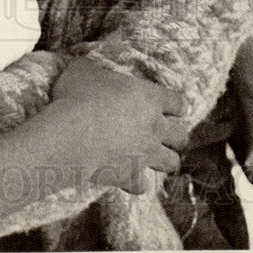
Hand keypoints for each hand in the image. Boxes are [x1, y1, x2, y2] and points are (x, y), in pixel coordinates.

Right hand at [50, 58, 188, 194]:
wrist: (70, 134)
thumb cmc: (77, 96)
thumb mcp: (83, 70)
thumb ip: (92, 69)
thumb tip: (83, 66)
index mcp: (149, 97)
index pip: (178, 102)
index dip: (176, 106)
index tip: (174, 108)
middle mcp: (155, 126)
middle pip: (181, 135)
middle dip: (176, 137)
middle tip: (165, 136)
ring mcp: (146, 154)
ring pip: (171, 163)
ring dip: (165, 162)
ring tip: (155, 160)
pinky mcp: (131, 176)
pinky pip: (143, 185)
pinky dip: (136, 183)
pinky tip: (127, 178)